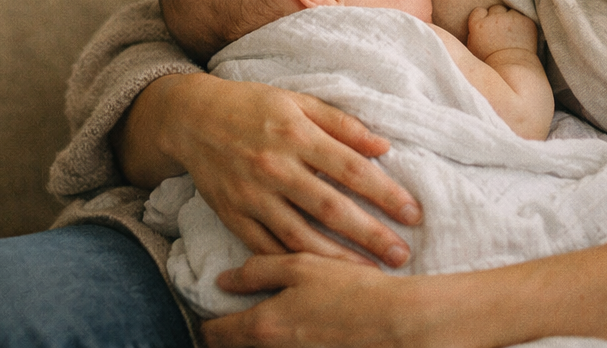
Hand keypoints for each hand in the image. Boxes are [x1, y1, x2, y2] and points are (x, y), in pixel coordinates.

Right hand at [158, 74, 420, 264]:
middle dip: (370, 234)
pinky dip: (293, 264)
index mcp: (296, 134)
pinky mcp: (233, 215)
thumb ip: (342, 124)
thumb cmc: (252, 106)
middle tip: (402, 255)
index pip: (351, 168)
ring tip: (369, 273)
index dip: (386, 193)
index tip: (413, 213)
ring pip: (299, 236)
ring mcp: (251, 195)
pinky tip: (319, 275)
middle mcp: (275, 166)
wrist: (191, 118)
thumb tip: (384, 144)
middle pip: (330, 208)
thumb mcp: (298, 102)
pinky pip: (266, 248)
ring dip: (337, 258)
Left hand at [202, 254, 438, 347]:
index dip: (210, 322)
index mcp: (262, 325)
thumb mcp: (300, 266)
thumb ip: (257, 272)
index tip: (215, 310)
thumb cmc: (349, 289)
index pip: (214, 335)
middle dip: (230, 336)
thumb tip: (223, 280)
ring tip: (270, 319)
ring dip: (257, 339)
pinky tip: (299, 327)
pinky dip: (283, 343)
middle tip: (237, 316)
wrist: (396, 322)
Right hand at [465, 4, 538, 60]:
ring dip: (511, 18)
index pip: (479, 11)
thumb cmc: (491, 62)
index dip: (484, 18)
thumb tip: (476, 23)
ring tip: (512, 33)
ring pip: (510, 11)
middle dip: (498, 16)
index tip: (487, 26)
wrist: (513, 68)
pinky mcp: (525, 21)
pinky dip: (522, 24)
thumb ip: (473, 32)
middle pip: (496, 8)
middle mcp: (494, 19)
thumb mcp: (473, 48)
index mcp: (478, 25)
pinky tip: (521, 35)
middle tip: (501, 30)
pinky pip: (523, 17)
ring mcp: (511, 19)